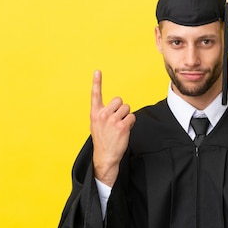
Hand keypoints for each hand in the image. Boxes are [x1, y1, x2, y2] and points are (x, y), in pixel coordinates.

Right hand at [90, 70, 135, 186]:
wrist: (105, 156)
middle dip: (121, 108)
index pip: (95, 95)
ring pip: (127, 108)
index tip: (97, 71)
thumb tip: (115, 107)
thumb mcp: (96, 125)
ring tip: (120, 126)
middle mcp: (103, 115)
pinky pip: (132, 117)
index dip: (96, 82)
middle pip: (119, 100)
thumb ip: (102, 113)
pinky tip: (125, 130)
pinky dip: (131, 123)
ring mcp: (113, 120)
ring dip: (126, 116)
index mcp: (95, 113)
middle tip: (117, 119)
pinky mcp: (122, 126)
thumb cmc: (102, 140)